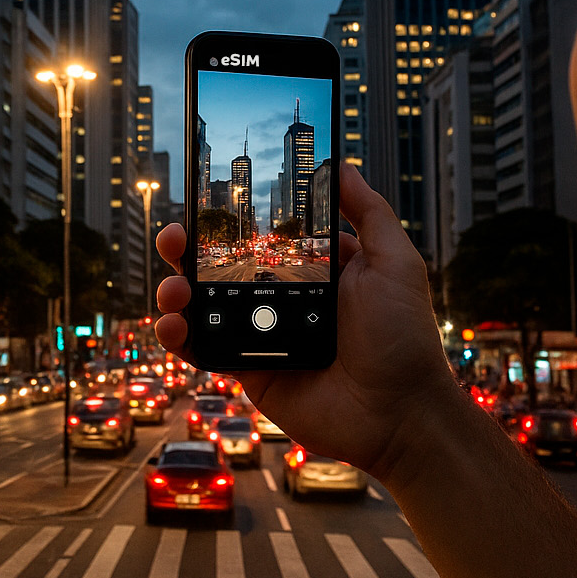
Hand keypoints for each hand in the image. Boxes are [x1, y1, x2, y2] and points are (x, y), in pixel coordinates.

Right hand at [155, 162, 455, 477]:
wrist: (400, 412)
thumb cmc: (404, 337)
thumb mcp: (393, 261)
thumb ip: (368, 212)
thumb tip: (341, 165)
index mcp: (312, 270)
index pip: (261, 235)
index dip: (231, 220)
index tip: (205, 201)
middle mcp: (282, 299)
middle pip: (222, 266)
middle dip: (189, 249)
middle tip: (175, 237)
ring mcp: (262, 336)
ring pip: (204, 306)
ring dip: (176, 291)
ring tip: (173, 288)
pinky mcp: (250, 371)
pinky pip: (205, 350)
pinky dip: (180, 338)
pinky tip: (172, 325)